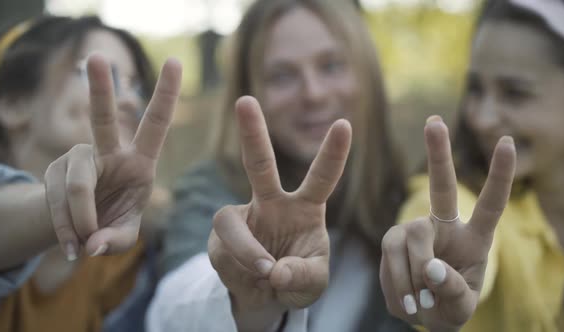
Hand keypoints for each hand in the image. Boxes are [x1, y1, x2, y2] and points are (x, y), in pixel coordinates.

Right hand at [44, 54, 181, 260]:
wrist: (79, 231)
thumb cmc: (111, 225)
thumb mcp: (123, 235)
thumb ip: (115, 241)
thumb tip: (93, 245)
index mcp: (140, 161)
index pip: (156, 124)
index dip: (166, 94)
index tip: (175, 61)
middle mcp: (109, 152)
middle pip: (103, 119)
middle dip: (100, 89)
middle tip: (96, 57)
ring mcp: (78, 158)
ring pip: (77, 186)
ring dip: (81, 221)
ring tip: (85, 245)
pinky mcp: (53, 171)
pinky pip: (57, 203)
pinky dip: (65, 231)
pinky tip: (72, 248)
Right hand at [208, 96, 350, 317]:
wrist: (266, 299)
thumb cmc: (297, 281)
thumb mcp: (313, 283)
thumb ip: (302, 275)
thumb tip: (274, 270)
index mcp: (305, 208)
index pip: (321, 177)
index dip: (332, 153)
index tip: (344, 123)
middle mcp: (272, 203)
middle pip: (260, 164)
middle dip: (252, 132)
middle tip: (244, 100)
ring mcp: (242, 218)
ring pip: (228, 218)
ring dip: (246, 250)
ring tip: (265, 272)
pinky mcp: (219, 238)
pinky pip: (223, 249)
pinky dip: (239, 268)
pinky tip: (252, 277)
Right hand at [379, 116, 515, 331]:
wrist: (419, 314)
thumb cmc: (448, 308)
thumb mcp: (460, 309)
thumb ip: (453, 290)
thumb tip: (431, 268)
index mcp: (473, 239)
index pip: (490, 204)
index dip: (499, 174)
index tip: (507, 141)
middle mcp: (443, 227)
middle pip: (441, 188)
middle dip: (438, 153)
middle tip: (434, 121)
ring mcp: (415, 232)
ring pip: (409, 239)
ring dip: (411, 277)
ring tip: (417, 305)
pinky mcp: (393, 242)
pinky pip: (390, 256)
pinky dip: (396, 283)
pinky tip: (404, 300)